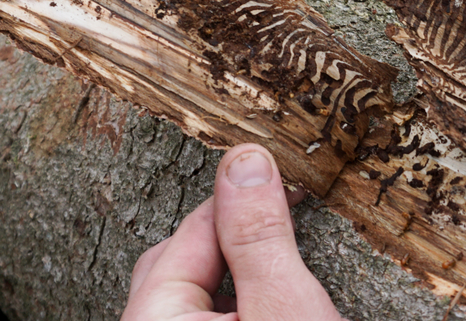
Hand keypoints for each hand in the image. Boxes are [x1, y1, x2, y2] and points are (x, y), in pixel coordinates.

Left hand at [122, 144, 345, 320]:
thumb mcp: (283, 305)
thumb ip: (258, 235)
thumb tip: (244, 162)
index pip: (190, 233)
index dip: (240, 199)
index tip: (280, 178)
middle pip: (181, 266)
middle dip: (233, 235)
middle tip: (283, 214)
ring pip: (198, 296)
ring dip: (238, 271)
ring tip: (284, 261)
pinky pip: (212, 320)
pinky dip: (241, 304)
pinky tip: (275, 303)